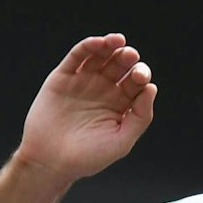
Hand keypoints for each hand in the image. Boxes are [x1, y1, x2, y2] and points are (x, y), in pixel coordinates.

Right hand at [14, 33, 157, 182]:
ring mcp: (83, 82)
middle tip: (130, 57)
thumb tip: (151, 88)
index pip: (136, 82)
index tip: (140, 77)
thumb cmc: (87, 157)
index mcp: (120, 104)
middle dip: (127, 58)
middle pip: (120, 65)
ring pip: (100, 56)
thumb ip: (140, 117)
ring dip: (110, 46)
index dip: (141, 75)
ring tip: (117, 41)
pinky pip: (76, 57)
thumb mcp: (121, 141)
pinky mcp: (63, 78)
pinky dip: (87, 46)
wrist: (50, 162)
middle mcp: (103, 90)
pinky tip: (98, 43)